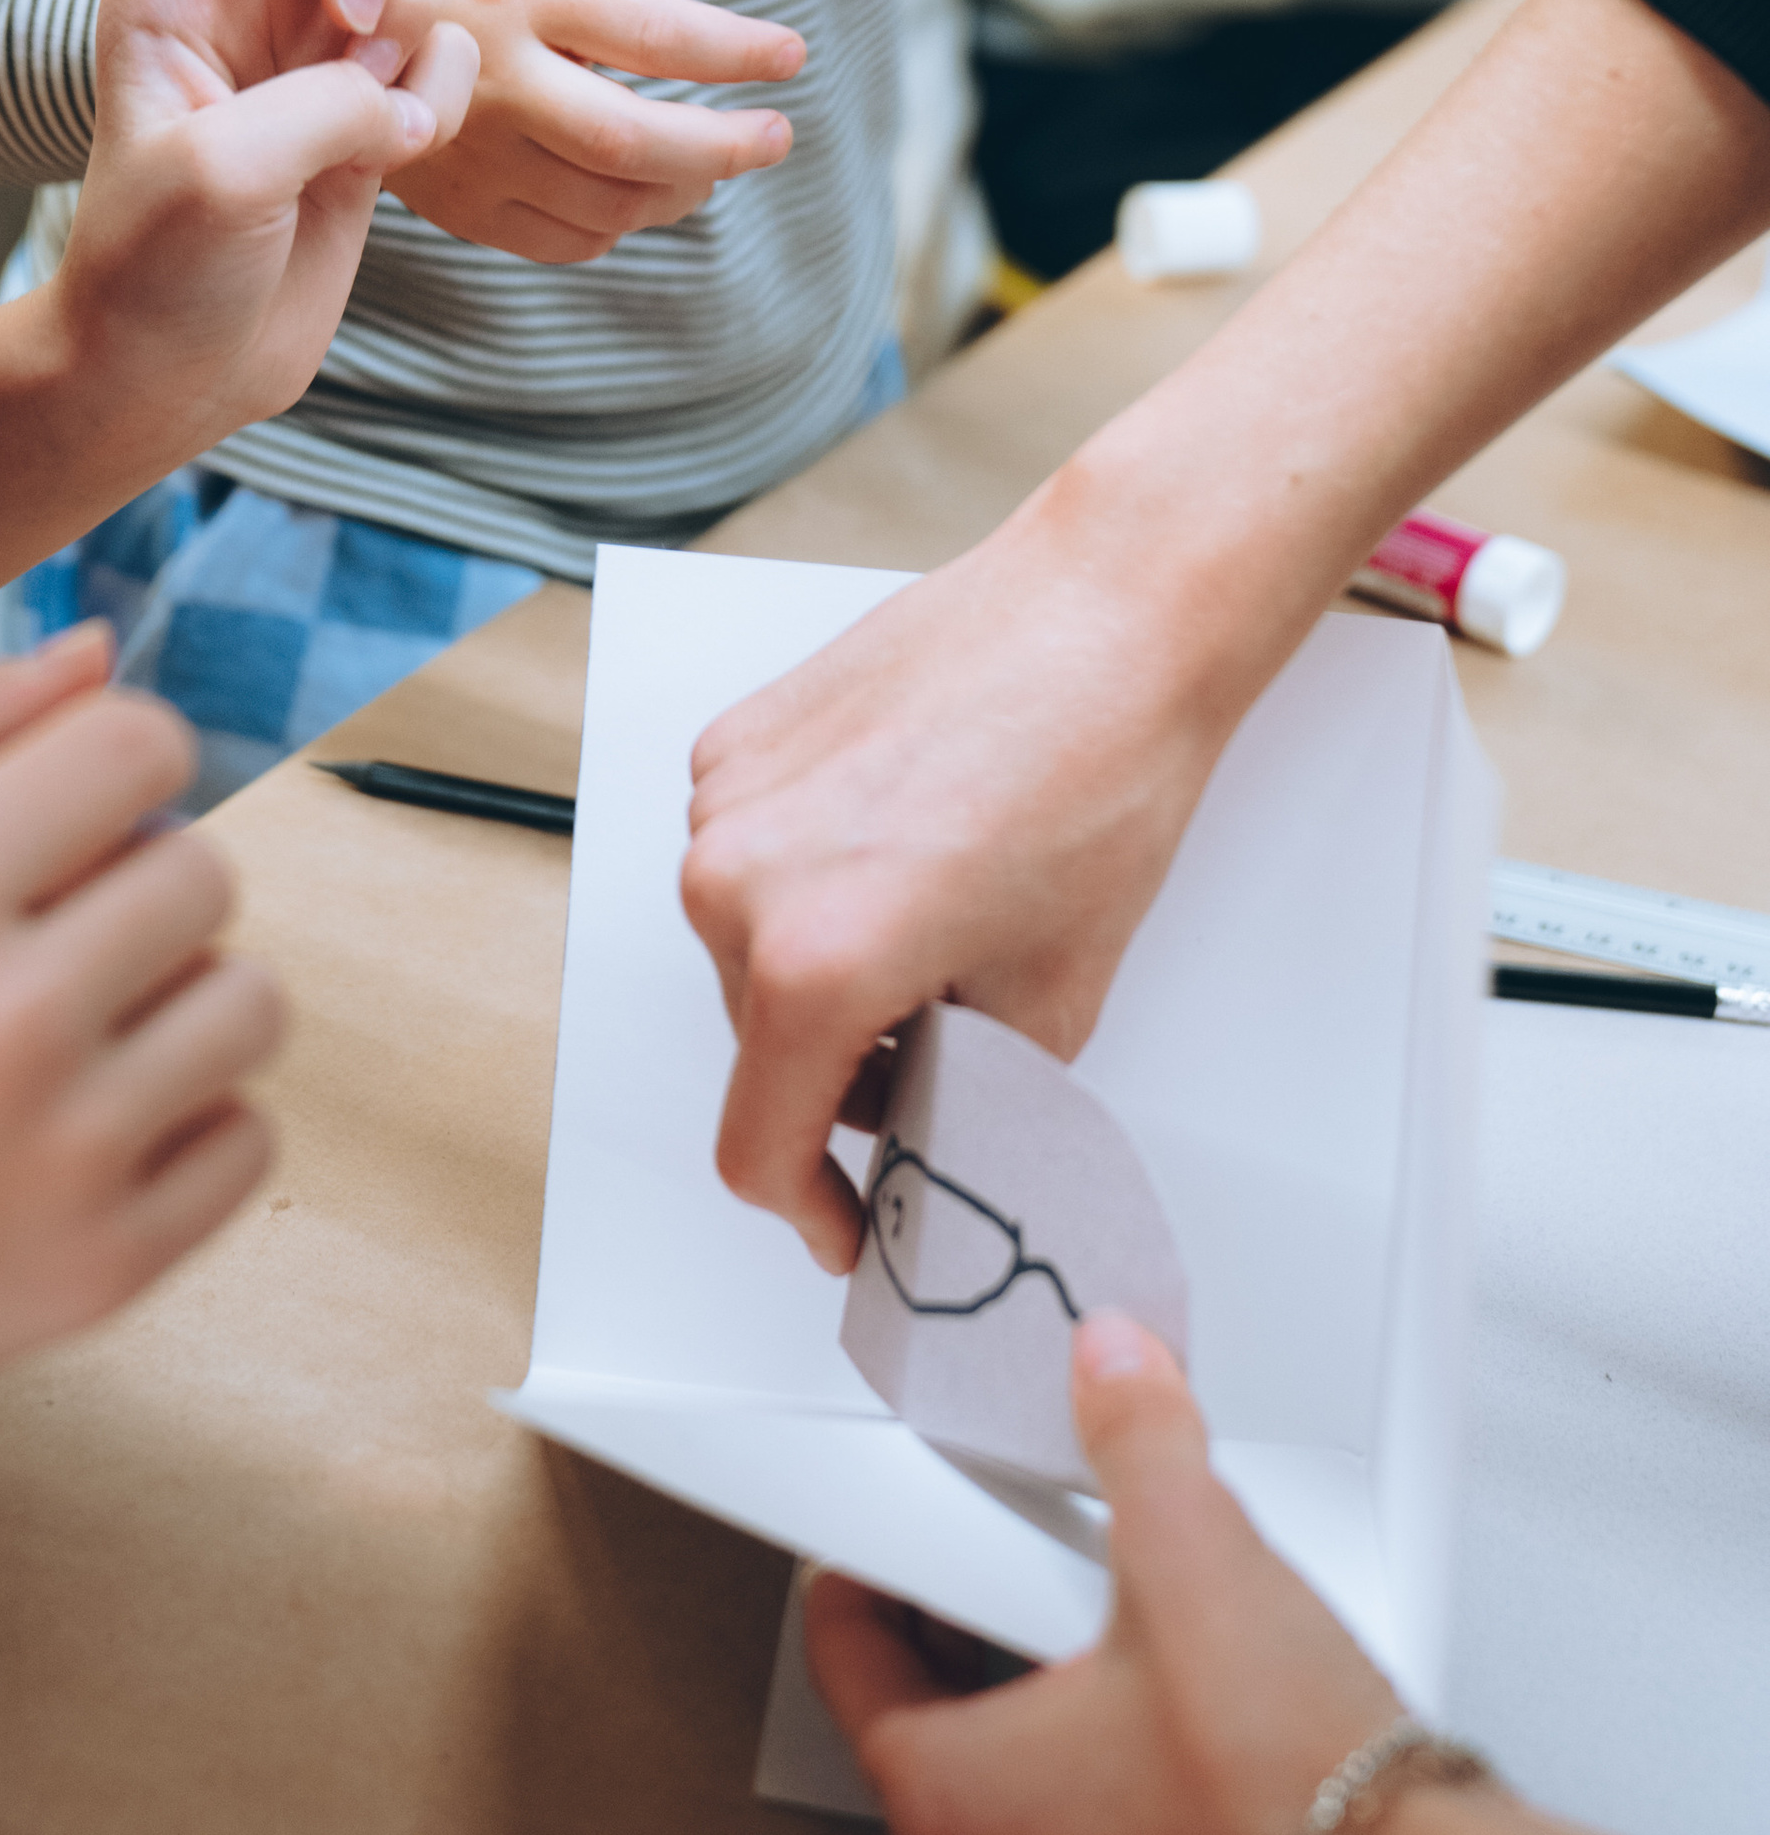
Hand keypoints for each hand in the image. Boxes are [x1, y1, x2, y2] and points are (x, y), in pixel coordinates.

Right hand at [0, 629, 285, 1471]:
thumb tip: (103, 653)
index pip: (142, 744)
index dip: (118, 764)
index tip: (71, 819)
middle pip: (207, 872)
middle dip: (138, 891)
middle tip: (41, 951)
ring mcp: (60, 1160)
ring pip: (252, 1004)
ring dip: (181, 1007)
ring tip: (71, 1043)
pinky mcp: (104, 1270)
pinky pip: (249, 1144)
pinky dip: (187, 1132)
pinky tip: (81, 1137)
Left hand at [57, 0, 477, 461]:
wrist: (174, 372)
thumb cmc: (155, 271)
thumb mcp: (223, 174)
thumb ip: (323, 101)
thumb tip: (404, 94)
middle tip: (363, 29)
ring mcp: (311, 49)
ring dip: (425, 16)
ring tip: (380, 111)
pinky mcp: (368, 106)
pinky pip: (445, 51)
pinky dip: (449, 86)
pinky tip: (403, 153)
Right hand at [393, 0, 804, 264]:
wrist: (328, 10)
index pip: (652, 32)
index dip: (735, 49)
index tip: (790, 54)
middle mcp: (496, 76)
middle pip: (630, 138)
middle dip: (722, 146)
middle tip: (776, 136)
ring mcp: (473, 147)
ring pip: (604, 201)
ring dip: (681, 189)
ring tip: (717, 159)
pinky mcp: (458, 199)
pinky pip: (563, 237)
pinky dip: (623, 225)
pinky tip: (646, 188)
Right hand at [684, 477, 1233, 1270]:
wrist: (1110, 612)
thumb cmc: (1102, 775)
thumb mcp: (1054, 993)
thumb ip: (969, 1091)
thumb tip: (931, 1136)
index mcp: (811, 962)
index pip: (758, 1149)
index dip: (810, 1212)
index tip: (849, 1222)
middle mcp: (736, 880)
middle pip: (761, 1043)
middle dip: (847, 1066)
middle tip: (950, 1038)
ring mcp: (724, 801)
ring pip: (752, 948)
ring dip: (828, 963)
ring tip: (945, 910)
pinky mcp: (734, 741)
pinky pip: (753, 857)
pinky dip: (815, 877)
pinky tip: (910, 838)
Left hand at [807, 1314, 1397, 1834]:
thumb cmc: (1278, 1786)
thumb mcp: (1189, 1555)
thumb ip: (1137, 1437)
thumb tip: (1113, 1363)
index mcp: (945, 1799)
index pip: (846, 1661)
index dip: (865, 1570)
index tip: (884, 1525)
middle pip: (927, 1711)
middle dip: (959, 1613)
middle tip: (992, 1537)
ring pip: (1014, 1770)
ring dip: (1039, 1679)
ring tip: (1095, 1595)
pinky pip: (1092, 1814)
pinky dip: (1106, 1741)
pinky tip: (1175, 1680)